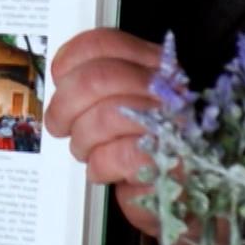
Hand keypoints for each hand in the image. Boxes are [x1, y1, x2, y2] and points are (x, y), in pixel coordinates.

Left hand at [43, 27, 162, 237]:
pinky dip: (99, 166)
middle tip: (59, 125)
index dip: (71, 59)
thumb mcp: (127, 110)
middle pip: (97, 78)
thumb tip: (62, 80)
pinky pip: (116, 154)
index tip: (59, 80)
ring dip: (83, 140)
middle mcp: (168, 90)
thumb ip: (101, 87)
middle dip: (65, 106)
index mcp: (156, 68)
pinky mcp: (172, 163)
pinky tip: (103, 170)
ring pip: (105, 116)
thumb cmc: (150, 154)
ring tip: (86, 151)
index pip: (106, 43)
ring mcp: (174, 125)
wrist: (186, 201)